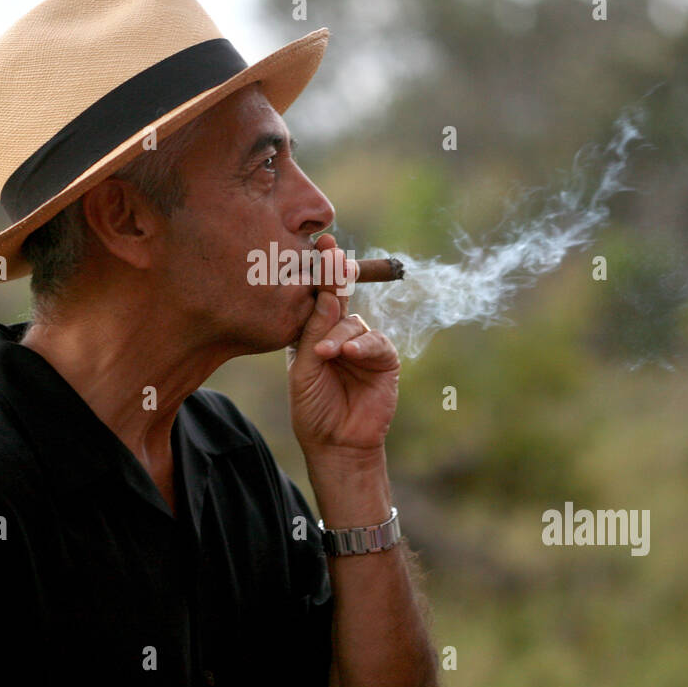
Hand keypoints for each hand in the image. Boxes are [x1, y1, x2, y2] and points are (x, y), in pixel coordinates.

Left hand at [287, 234, 400, 456]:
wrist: (335, 443)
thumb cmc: (312, 407)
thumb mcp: (303, 368)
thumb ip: (314, 332)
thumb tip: (325, 296)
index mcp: (314, 332)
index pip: (317, 297)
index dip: (320, 271)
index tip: (322, 243)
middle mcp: (338, 332)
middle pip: (338, 299)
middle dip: (335, 279)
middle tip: (332, 258)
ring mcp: (362, 344)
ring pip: (353, 322)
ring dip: (338, 335)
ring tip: (324, 354)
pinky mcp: (384, 360)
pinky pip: (375, 343)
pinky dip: (362, 346)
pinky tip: (347, 352)